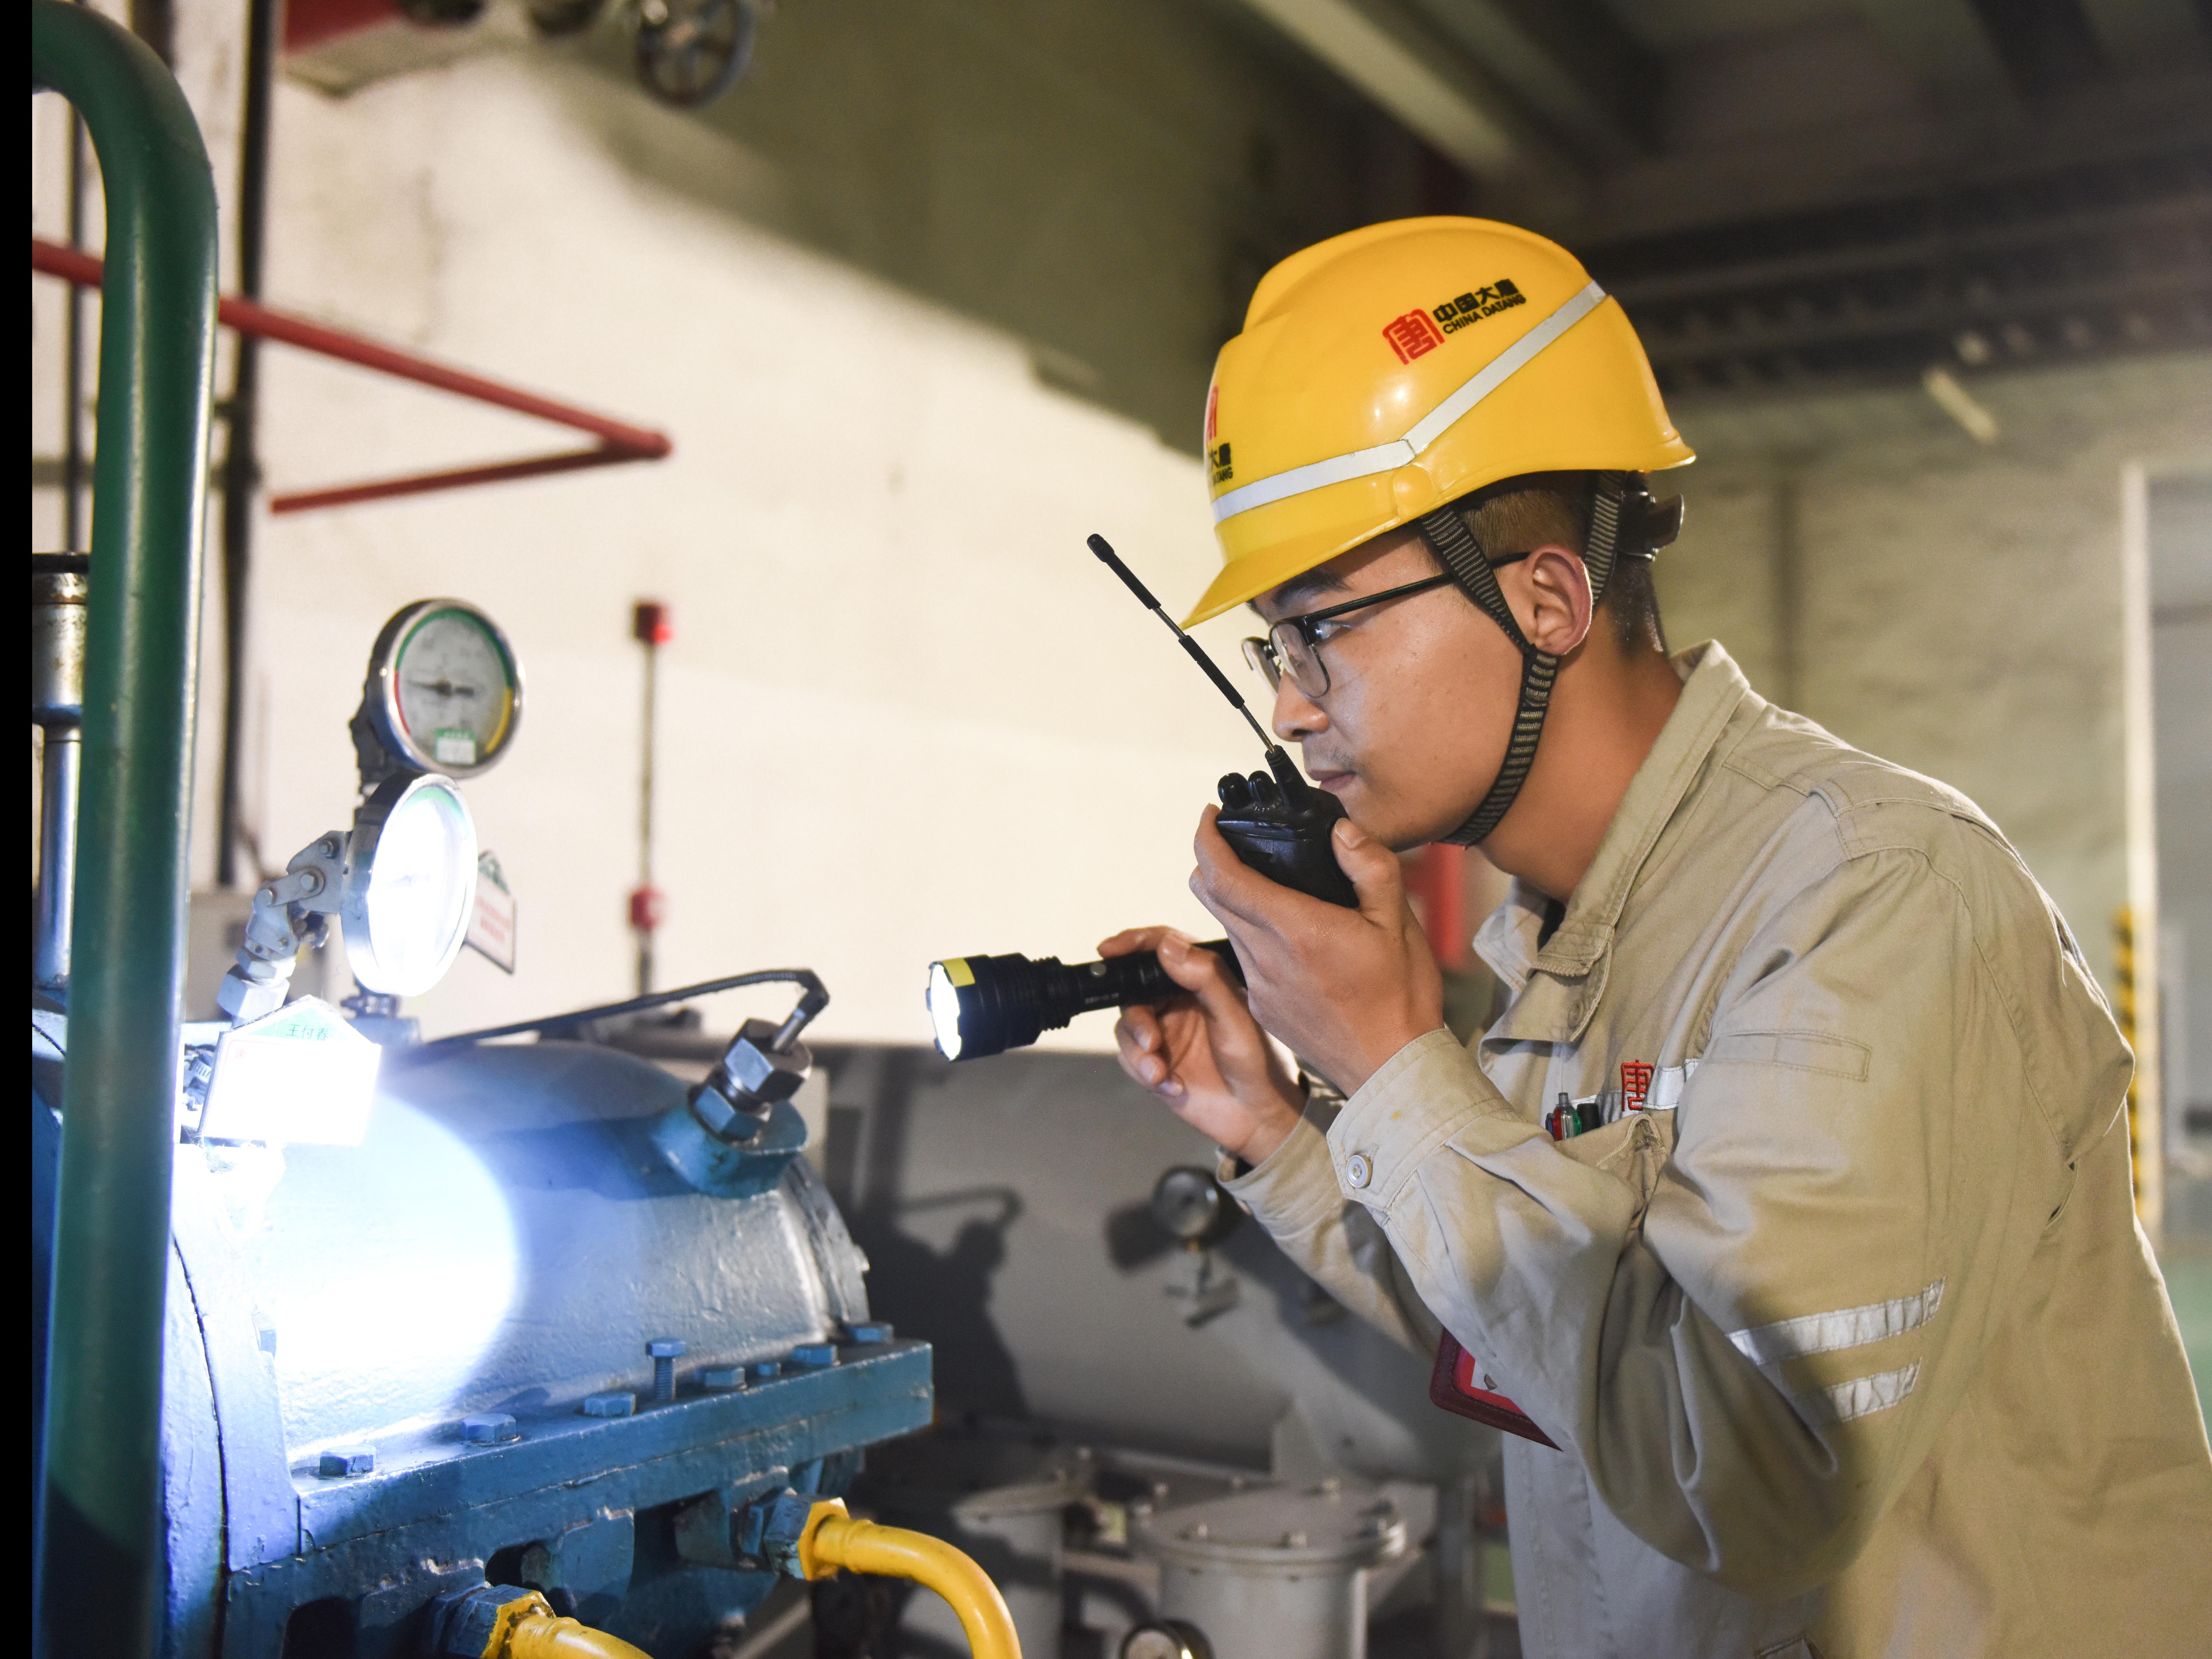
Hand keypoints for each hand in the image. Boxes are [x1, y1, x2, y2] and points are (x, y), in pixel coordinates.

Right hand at [1100, 925, 1305, 1164]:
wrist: (1257, 1115)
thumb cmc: (1258, 1059)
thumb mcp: (1235, 1015)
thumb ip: (1204, 977)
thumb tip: (1167, 946)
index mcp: (1201, 978)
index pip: (1161, 947)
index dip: (1133, 943)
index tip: (1110, 950)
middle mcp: (1178, 1000)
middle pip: (1133, 992)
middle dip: (1136, 1019)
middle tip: (1151, 1042)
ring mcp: (1165, 1031)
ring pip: (1127, 1028)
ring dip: (1138, 1052)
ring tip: (1160, 1073)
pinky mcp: (1155, 1061)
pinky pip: (1130, 1060)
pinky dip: (1146, 1074)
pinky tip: (1174, 1086)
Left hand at [1188, 807, 1444, 1095]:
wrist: (1393, 1070)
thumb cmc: (1401, 996)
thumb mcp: (1399, 923)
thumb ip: (1370, 867)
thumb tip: (1340, 830)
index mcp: (1295, 930)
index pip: (1223, 877)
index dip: (1206, 840)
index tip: (1209, 817)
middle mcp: (1266, 958)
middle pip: (1210, 896)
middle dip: (1212, 862)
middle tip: (1235, 841)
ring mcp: (1259, 987)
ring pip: (1225, 927)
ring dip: (1232, 900)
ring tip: (1266, 884)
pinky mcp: (1261, 1009)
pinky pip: (1242, 960)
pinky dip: (1250, 936)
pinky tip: (1285, 936)